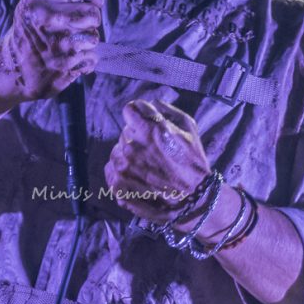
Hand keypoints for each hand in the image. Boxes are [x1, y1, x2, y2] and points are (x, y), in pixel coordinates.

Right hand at [0, 0, 102, 101]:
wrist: (14, 68)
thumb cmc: (29, 29)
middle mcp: (47, 18)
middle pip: (93, 13)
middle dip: (90, 20)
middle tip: (76, 25)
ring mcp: (58, 43)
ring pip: (94, 36)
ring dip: (87, 41)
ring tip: (70, 42)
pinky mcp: (66, 64)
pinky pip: (92, 57)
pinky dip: (85, 59)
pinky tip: (70, 58)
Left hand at [104, 98, 211, 224]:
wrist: (193, 199)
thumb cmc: (193, 162)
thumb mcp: (189, 128)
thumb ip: (166, 110)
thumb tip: (150, 104)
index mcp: (150, 130)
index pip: (130, 109)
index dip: (139, 115)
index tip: (146, 123)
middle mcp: (133, 147)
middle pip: (125, 131)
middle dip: (137, 137)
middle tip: (153, 150)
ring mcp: (123, 168)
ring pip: (116, 150)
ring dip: (127, 155)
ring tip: (146, 165)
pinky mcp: (118, 185)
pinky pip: (110, 169)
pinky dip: (120, 171)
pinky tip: (136, 176)